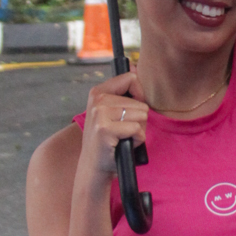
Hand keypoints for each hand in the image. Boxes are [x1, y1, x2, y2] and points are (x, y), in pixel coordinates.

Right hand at [78, 70, 148, 188]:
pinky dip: (136, 140)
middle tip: (122, 132)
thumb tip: (135, 68)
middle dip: (139, 120)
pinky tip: (122, 145)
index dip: (139, 95)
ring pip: (141, 116)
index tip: (131, 110)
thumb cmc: (109, 140)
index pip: (131, 78)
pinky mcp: (105, 129)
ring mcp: (100, 114)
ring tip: (122, 137)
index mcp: (98, 91)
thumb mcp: (112, 112)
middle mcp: (97, 99)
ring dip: (138, 131)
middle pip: (141, 102)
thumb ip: (124, 92)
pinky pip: (137, 130)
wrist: (94, 167)